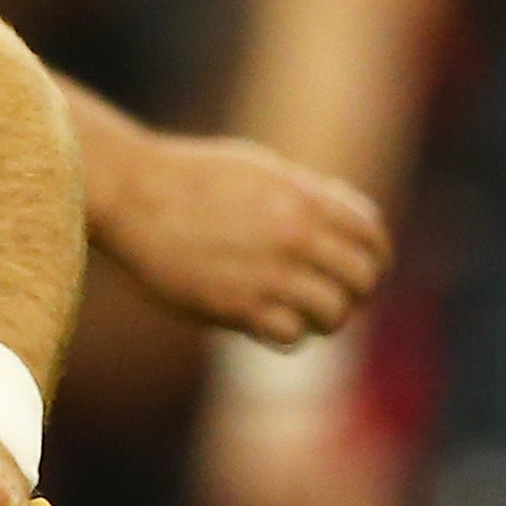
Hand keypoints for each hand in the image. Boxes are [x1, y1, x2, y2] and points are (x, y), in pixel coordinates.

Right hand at [90, 127, 388, 344]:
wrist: (130, 193)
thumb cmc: (189, 177)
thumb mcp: (260, 169)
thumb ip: (306, 194)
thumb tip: (344, 218)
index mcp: (305, 199)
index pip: (372, 236)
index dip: (375, 257)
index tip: (363, 269)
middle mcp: (295, 236)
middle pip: (362, 279)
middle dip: (355, 292)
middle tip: (335, 297)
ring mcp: (267, 274)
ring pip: (333, 314)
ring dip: (323, 319)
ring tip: (302, 315)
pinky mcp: (235, 306)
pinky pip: (290, 336)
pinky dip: (285, 332)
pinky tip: (267, 321)